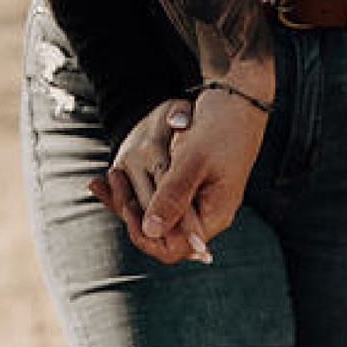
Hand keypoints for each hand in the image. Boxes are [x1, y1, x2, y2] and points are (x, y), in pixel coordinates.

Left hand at [88, 96, 208, 265]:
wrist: (237, 98)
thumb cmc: (221, 127)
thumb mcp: (193, 161)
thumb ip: (173, 196)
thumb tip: (151, 231)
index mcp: (213, 215)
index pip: (173, 247)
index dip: (146, 235)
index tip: (127, 206)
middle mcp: (205, 213)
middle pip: (160, 231)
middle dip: (132, 212)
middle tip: (112, 183)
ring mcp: (197, 198)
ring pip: (156, 212)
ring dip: (131, 198)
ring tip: (108, 178)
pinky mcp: (189, 183)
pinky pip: (159, 194)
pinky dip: (138, 186)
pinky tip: (116, 174)